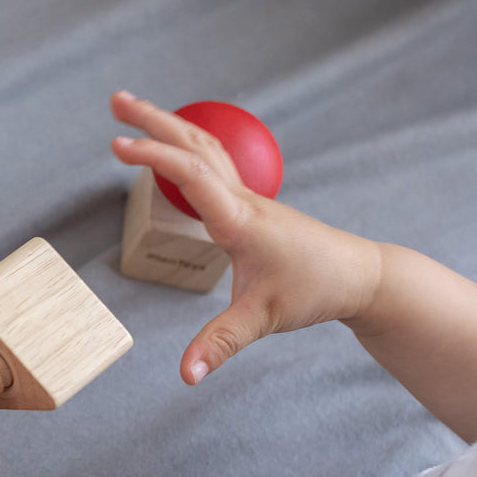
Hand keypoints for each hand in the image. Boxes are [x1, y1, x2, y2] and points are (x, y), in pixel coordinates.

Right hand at [110, 91, 380, 383]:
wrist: (361, 275)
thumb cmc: (316, 290)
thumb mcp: (263, 320)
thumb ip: (219, 344)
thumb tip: (185, 376)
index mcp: (240, 220)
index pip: (191, 174)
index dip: (153, 158)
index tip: (116, 147)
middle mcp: (243, 200)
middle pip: (195, 144)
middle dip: (153, 121)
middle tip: (116, 100)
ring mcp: (249, 200)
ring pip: (206, 149)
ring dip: (171, 128)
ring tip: (137, 114)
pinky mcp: (252, 208)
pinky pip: (214, 166)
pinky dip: (188, 149)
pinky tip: (177, 156)